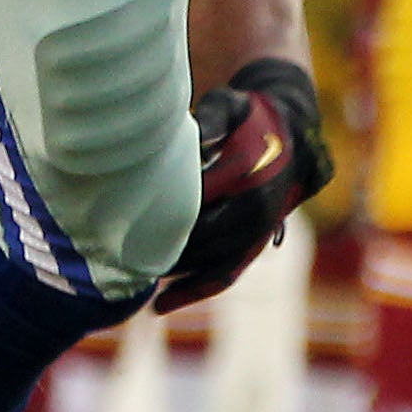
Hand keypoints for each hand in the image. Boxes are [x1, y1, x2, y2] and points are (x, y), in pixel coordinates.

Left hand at [155, 58, 332, 310]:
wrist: (291, 135)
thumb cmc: (249, 117)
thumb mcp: (233, 105)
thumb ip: (215, 118)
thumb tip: (199, 138)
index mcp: (249, 183)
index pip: (202, 210)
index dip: (169, 220)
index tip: (132, 223)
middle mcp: (256, 217)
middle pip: (204, 246)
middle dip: (166, 252)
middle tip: (120, 256)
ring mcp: (256, 237)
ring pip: (213, 271)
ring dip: (177, 283)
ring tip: (134, 285)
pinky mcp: (252, 249)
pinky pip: (222, 278)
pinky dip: (192, 293)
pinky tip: (158, 306)